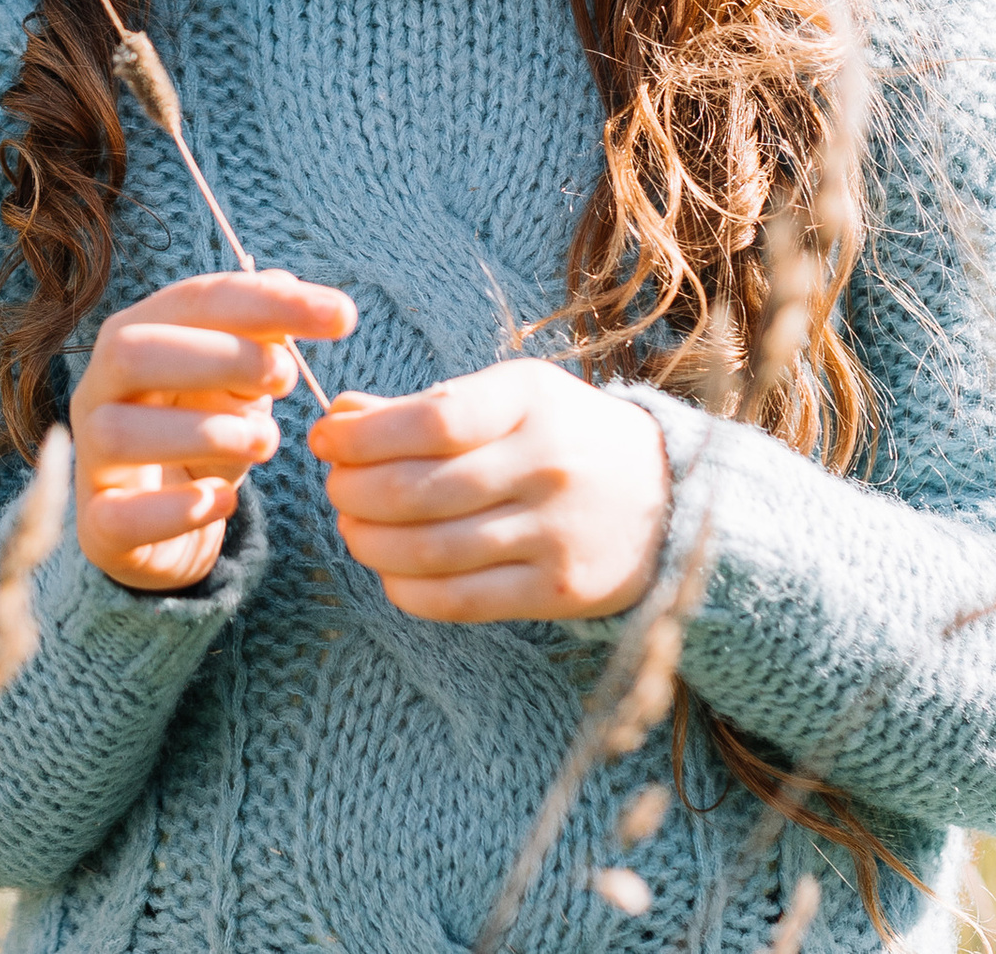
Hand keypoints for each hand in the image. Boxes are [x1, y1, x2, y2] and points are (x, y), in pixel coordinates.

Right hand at [70, 270, 356, 592]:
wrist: (159, 527)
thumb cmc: (200, 436)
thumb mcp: (235, 384)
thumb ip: (258, 338)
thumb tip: (284, 280)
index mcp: (131, 337)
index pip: (191, 301)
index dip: (267, 303)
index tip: (342, 315)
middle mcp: (98, 390)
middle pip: (131, 350)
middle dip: (221, 357)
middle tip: (288, 380)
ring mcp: (91, 459)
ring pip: (119, 432)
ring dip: (206, 432)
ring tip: (266, 443)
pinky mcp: (100, 526)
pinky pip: (121, 516)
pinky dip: (179, 509)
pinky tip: (223, 501)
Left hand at [310, 360, 669, 621]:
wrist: (669, 497)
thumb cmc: (564, 434)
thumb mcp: (508, 396)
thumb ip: (427, 406)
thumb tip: (340, 413)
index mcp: (528, 402)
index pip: (430, 420)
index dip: (362, 435)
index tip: (325, 439)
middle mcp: (545, 467)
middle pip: (420, 490)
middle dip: (354, 491)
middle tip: (335, 488)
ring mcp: (555, 533)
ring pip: (433, 550)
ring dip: (372, 542)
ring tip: (353, 528)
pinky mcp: (559, 591)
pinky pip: (463, 600)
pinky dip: (409, 589)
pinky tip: (391, 571)